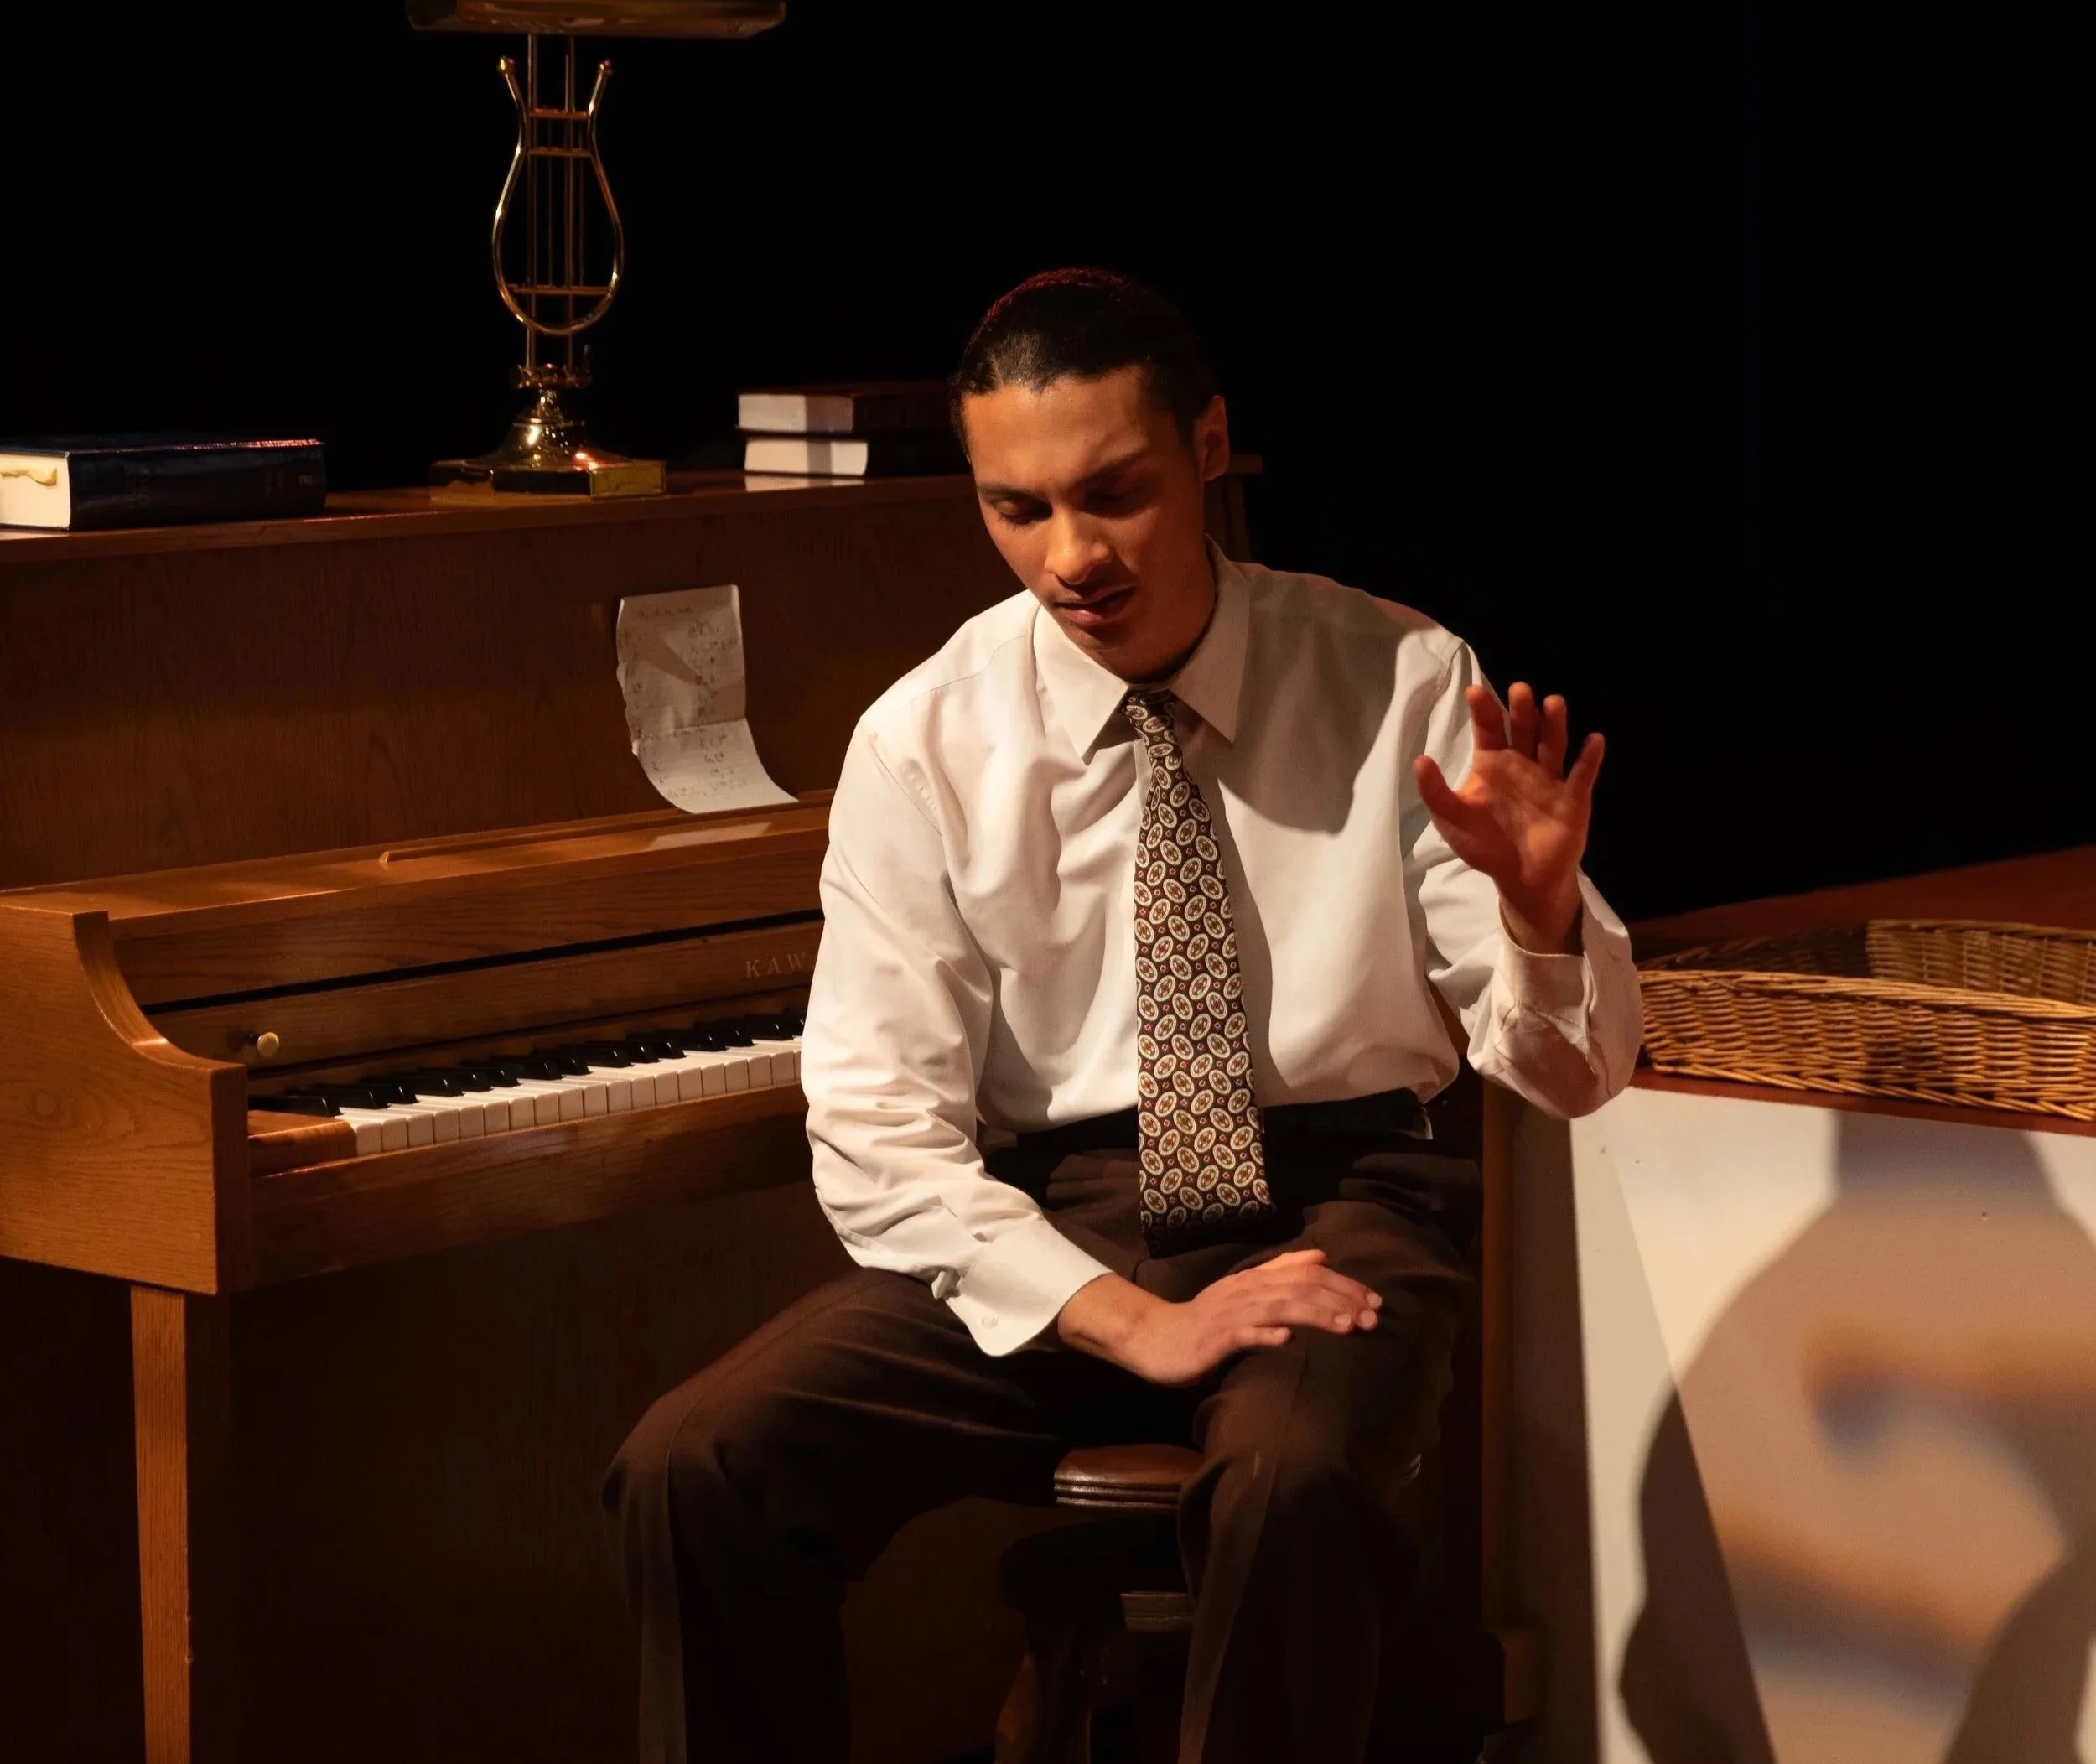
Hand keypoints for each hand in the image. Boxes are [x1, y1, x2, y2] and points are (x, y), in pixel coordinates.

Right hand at [1054, 1250, 1381, 1386]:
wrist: (1158, 1337)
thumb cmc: (1208, 1319)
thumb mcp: (1246, 1290)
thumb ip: (1281, 1271)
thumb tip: (1321, 1255)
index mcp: (1257, 1279)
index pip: (1308, 1275)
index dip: (1344, 1286)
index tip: (1374, 1302)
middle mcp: (1248, 1290)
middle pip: (1300, 1288)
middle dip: (1340, 1300)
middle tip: (1372, 1318)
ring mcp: (1231, 1313)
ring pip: (1279, 1307)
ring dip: (1315, 1315)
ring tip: (1346, 1326)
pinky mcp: (1215, 1337)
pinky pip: (1242, 1334)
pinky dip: (1265, 1334)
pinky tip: (1286, 1339)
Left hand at [1413, 681, 1602, 952]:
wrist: (1520, 878)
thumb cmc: (1485, 844)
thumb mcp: (1452, 820)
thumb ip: (1436, 793)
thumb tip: (1420, 760)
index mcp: (1492, 762)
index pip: (1488, 729)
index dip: (1483, 710)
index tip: (1474, 693)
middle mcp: (1522, 762)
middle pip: (1524, 728)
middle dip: (1522, 709)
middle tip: (1519, 690)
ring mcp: (1550, 778)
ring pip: (1553, 744)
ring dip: (1555, 723)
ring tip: (1553, 702)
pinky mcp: (1572, 798)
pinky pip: (1582, 775)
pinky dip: (1589, 759)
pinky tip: (1594, 740)